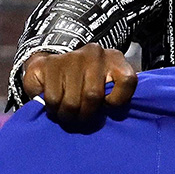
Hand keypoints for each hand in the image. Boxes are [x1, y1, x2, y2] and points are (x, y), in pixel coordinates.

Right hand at [22, 45, 136, 121]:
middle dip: (85, 115)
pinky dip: (51, 108)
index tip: (107, 106)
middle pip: (93, 95)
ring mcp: (69, 57)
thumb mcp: (109, 85)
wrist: (54, 63)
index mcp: (114, 58)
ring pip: (71, 101)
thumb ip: (115, 95)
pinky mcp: (46, 64)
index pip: (127, 80)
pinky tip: (54, 106)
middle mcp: (93, 53)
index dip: (118, 101)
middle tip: (80, 120)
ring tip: (66, 115)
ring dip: (67, 115)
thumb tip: (114, 115)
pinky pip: (52, 98)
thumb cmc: (87, 82)